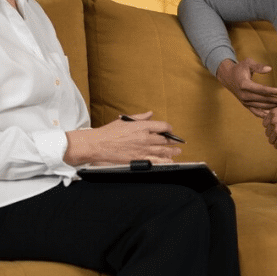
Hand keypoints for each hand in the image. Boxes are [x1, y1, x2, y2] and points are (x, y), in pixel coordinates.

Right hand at [64, 111, 180, 165]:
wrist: (98, 144)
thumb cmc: (109, 132)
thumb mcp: (125, 120)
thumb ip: (140, 117)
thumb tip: (150, 113)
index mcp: (142, 126)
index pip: (163, 127)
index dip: (169, 129)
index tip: (170, 131)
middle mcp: (145, 138)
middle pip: (165, 140)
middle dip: (172, 142)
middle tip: (178, 143)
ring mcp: (142, 150)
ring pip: (163, 152)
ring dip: (172, 152)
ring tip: (177, 152)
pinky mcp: (138, 160)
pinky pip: (155, 161)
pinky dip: (164, 162)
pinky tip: (169, 161)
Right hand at [216, 58, 276, 117]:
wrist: (228, 77)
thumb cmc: (240, 68)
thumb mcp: (248, 63)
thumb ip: (258, 66)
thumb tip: (269, 69)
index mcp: (243, 84)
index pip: (260, 89)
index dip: (271, 91)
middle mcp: (244, 95)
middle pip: (263, 99)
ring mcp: (244, 102)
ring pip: (262, 106)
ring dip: (274, 107)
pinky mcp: (246, 105)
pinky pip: (257, 112)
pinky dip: (266, 114)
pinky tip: (276, 114)